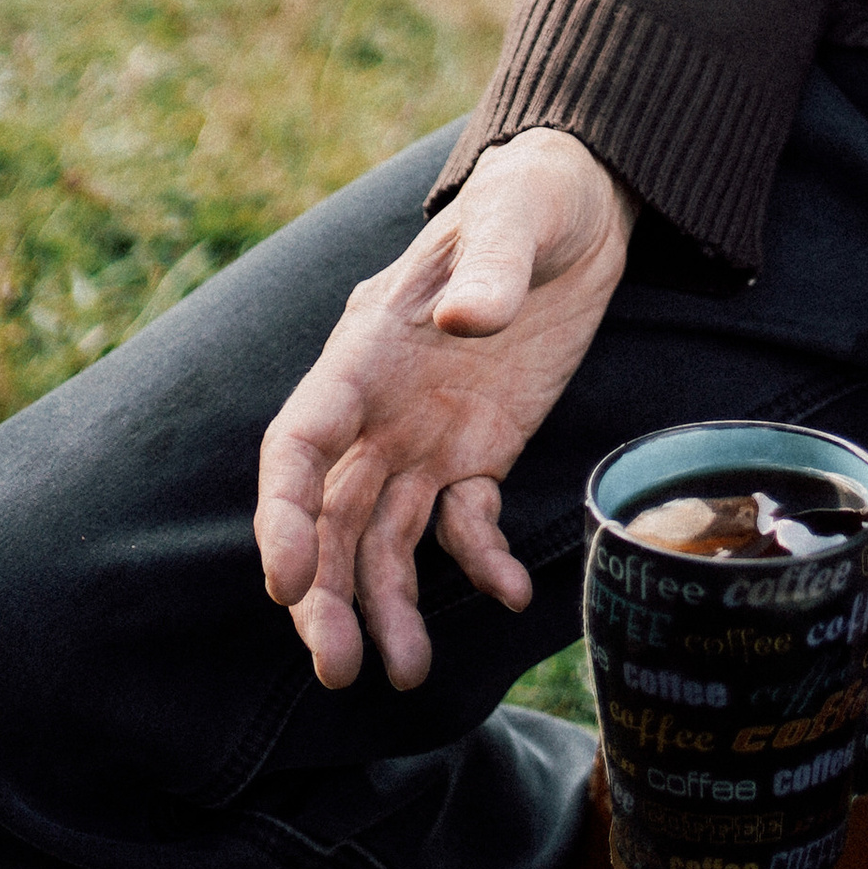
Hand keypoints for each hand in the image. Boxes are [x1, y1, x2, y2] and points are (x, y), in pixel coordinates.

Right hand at [253, 127, 634, 692]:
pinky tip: (509, 595)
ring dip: (386, 606)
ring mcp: (427, 436)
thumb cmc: (531, 195)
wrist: (582, 209)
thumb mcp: (515, 212)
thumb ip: (490, 265)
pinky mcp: (481, 451)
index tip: (289, 580)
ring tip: (405, 673)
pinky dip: (479, 563)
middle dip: (325, 594)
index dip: (285, 514)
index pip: (299, 444)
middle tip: (338, 667)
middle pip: (331, 516)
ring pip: (384, 539)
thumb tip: (462, 321)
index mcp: (364, 351)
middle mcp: (381, 407)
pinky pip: (466, 523)